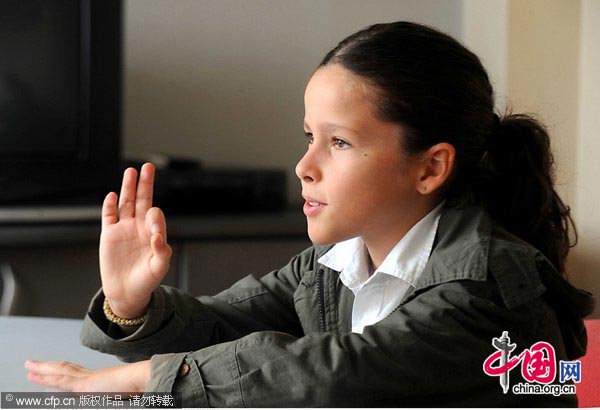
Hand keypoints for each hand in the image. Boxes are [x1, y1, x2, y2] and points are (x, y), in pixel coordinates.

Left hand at [25, 359, 150, 391]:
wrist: (147, 380)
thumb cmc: (141, 388)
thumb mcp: (125, 394)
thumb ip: (118, 393)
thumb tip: (121, 393)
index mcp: (101, 381)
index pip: (77, 374)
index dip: (63, 370)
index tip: (53, 368)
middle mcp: (93, 378)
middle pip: (66, 370)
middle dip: (49, 367)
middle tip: (33, 364)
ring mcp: (89, 380)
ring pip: (61, 372)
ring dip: (43, 369)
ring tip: (30, 367)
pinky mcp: (86, 385)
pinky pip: (64, 379)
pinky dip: (49, 376)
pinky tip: (37, 374)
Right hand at [100, 163, 171, 317]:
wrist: (127, 292)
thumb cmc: (147, 280)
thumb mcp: (159, 267)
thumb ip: (162, 252)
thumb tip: (159, 237)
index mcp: (154, 233)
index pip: (156, 216)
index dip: (155, 218)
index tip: (153, 232)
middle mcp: (139, 227)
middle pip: (143, 200)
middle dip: (146, 184)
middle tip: (148, 166)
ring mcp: (124, 229)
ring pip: (126, 203)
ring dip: (128, 187)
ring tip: (131, 172)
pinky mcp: (109, 235)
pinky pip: (109, 216)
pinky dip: (110, 206)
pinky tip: (112, 195)